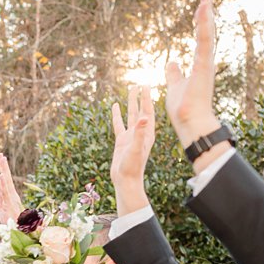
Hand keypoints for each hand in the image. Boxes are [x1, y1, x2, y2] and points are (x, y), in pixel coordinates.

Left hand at [0, 154, 23, 225]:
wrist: (19, 233)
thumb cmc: (11, 224)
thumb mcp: (1, 211)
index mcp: (8, 197)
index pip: (1, 183)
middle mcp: (11, 196)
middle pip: (6, 179)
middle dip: (3, 166)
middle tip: (0, 154)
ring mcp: (11, 200)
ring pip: (7, 183)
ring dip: (4, 171)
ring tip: (2, 160)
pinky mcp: (11, 205)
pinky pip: (7, 192)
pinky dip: (5, 184)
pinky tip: (3, 176)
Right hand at [110, 85, 154, 212]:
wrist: (125, 180)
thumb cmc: (133, 167)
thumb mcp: (137, 148)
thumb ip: (139, 133)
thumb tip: (144, 117)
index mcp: (148, 133)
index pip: (148, 111)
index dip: (147, 98)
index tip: (146, 86)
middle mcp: (141, 132)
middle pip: (140, 110)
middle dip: (140, 97)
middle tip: (139, 83)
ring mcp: (131, 136)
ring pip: (130, 115)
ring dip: (130, 103)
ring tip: (130, 90)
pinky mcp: (122, 141)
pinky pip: (119, 124)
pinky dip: (117, 115)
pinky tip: (115, 106)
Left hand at [164, 0, 221, 145]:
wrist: (190, 123)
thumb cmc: (184, 109)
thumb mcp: (174, 86)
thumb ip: (174, 74)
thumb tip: (171, 62)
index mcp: (199, 65)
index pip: (201, 38)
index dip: (201, 21)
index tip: (201, 6)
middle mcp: (205, 62)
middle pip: (207, 31)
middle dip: (207, 11)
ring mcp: (206, 64)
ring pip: (207, 33)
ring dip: (206, 14)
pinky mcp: (204, 68)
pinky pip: (204, 43)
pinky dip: (204, 27)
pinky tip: (203, 12)